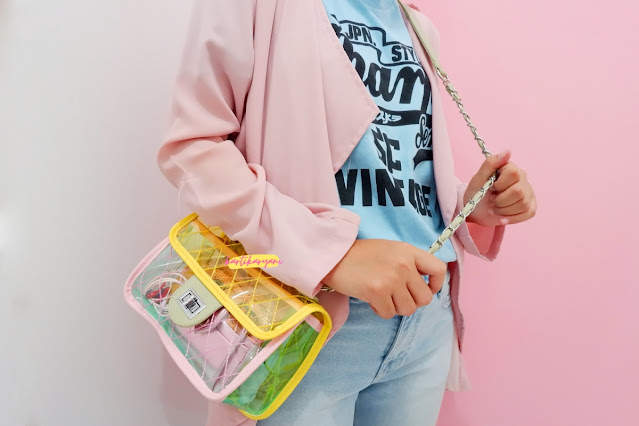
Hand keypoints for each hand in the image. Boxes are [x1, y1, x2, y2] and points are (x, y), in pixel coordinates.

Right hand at [321, 239, 446, 318]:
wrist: (333, 255)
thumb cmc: (360, 254)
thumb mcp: (390, 249)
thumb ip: (407, 262)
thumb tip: (422, 285)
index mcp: (408, 251)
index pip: (438, 269)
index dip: (436, 285)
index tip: (426, 289)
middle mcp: (404, 264)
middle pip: (424, 298)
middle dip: (412, 302)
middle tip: (397, 297)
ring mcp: (392, 279)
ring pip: (408, 309)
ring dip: (395, 307)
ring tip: (382, 297)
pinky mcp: (377, 292)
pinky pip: (389, 313)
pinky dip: (380, 310)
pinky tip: (371, 299)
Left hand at [464, 149, 536, 225]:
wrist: (476, 211)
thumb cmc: (477, 193)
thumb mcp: (479, 178)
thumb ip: (491, 163)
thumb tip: (508, 152)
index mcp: (511, 169)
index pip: (513, 173)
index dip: (500, 184)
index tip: (491, 187)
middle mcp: (523, 179)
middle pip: (518, 192)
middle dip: (500, 200)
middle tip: (492, 199)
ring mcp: (528, 194)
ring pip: (523, 204)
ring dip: (504, 210)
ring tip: (495, 207)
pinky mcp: (530, 208)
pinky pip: (528, 214)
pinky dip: (511, 218)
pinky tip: (502, 217)